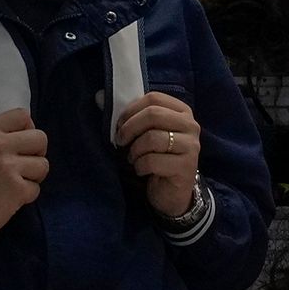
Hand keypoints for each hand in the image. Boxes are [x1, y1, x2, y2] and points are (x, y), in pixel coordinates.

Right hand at [0, 109, 48, 247]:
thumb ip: (0, 136)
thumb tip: (31, 133)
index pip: (22, 115)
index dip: (28, 130)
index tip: (20, 145)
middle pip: (41, 138)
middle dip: (37, 154)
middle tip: (22, 167)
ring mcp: (8, 167)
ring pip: (43, 165)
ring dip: (33, 178)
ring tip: (13, 184)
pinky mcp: (16, 190)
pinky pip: (36, 189)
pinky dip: (26, 196)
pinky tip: (9, 198)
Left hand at [112, 90, 203, 220]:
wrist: (172, 192)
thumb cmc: (157, 158)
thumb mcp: (144, 134)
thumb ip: (127, 116)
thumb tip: (97, 97)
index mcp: (182, 112)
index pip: (154, 98)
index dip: (131, 110)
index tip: (120, 125)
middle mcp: (191, 125)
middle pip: (153, 114)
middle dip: (130, 128)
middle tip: (120, 141)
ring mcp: (191, 146)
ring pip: (152, 138)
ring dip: (134, 150)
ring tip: (133, 158)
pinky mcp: (186, 166)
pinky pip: (153, 160)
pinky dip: (140, 166)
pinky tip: (141, 170)